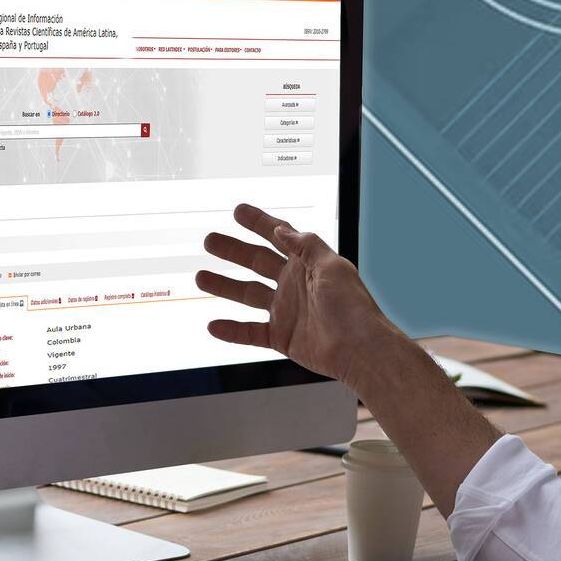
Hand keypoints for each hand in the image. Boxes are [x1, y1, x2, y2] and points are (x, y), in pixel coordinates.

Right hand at [197, 204, 398, 387]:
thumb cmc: (352, 308)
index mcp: (307, 264)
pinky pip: (250, 333)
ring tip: (201, 277)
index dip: (259, 222)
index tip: (238, 211)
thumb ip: (305, 245)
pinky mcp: (282, 337)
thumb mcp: (331, 266)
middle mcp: (294, 285)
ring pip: (247, 295)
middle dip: (232, 250)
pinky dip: (231, 330)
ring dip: (224, 286)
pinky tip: (214, 325)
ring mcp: (287, 311)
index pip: (278, 237)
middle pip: (256, 262)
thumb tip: (282, 229)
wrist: (359, 349)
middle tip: (210, 241)